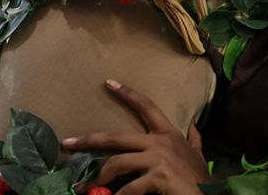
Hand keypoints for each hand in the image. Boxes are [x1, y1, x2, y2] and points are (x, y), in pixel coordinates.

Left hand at [62, 79, 212, 194]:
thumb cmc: (201, 178)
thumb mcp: (198, 153)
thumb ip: (194, 138)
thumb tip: (193, 124)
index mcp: (168, 134)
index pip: (146, 106)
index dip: (128, 94)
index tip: (108, 82)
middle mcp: (160, 142)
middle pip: (116, 136)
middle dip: (88, 139)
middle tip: (66, 143)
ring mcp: (158, 159)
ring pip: (117, 163)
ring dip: (97, 176)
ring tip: (84, 187)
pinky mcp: (158, 177)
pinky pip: (129, 188)